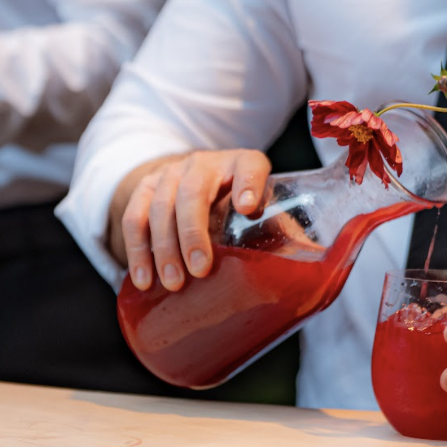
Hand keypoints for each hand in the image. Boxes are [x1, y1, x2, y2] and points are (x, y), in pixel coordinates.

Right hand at [110, 149, 271, 292]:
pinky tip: (144, 279)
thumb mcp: (260, 206)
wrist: (194, 177)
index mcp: (242, 163)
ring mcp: (171, 173)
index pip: (250, 166)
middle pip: (194, 192)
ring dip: (164, 248)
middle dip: (194, 233)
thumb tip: (312, 258)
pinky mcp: (144, 188)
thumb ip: (279, 227)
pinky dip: (137, 251)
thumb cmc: (237, 201)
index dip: (249, 184)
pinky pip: (134, 218)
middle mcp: (205, 163)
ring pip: (160, 207)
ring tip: (174, 283)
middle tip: (199, 269)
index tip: (249, 207)